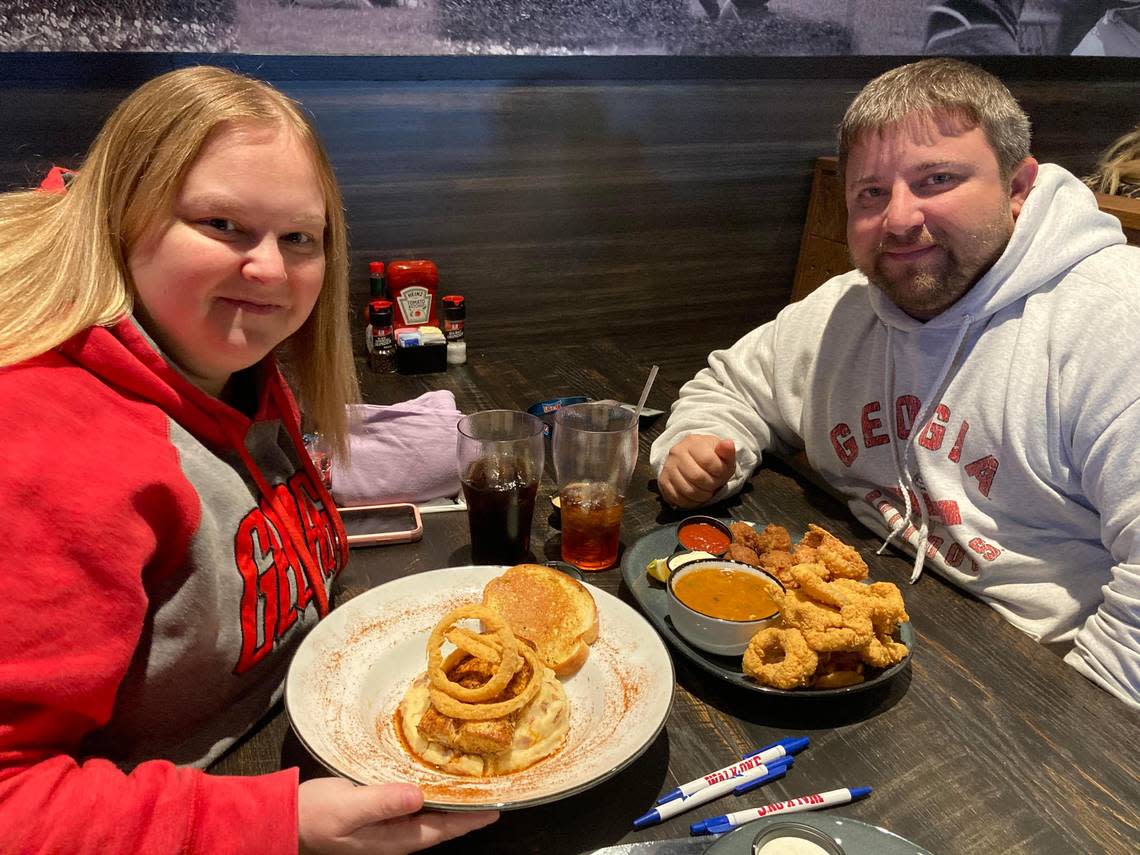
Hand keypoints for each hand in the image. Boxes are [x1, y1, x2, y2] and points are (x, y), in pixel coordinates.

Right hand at [298, 778, 498, 854]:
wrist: (288, 818)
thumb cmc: (316, 816)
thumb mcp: (348, 808)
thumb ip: (383, 802)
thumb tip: (419, 795)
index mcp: (395, 839)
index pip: (443, 829)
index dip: (470, 819)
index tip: (496, 807)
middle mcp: (397, 834)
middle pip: (442, 822)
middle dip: (468, 808)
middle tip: (493, 787)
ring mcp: (390, 823)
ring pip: (431, 811)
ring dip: (451, 797)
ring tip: (474, 780)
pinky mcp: (382, 810)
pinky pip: (415, 801)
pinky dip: (431, 789)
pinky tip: (437, 775)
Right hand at [657, 435, 735, 508]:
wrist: (692, 459)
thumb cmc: (710, 458)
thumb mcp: (723, 454)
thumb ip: (727, 451)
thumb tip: (728, 444)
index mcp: (693, 442)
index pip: (709, 461)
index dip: (719, 472)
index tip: (720, 473)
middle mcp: (676, 453)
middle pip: (698, 477)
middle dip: (711, 485)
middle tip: (713, 483)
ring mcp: (668, 467)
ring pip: (688, 491)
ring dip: (702, 496)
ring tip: (705, 489)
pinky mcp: (663, 482)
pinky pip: (678, 499)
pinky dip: (691, 502)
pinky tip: (696, 495)